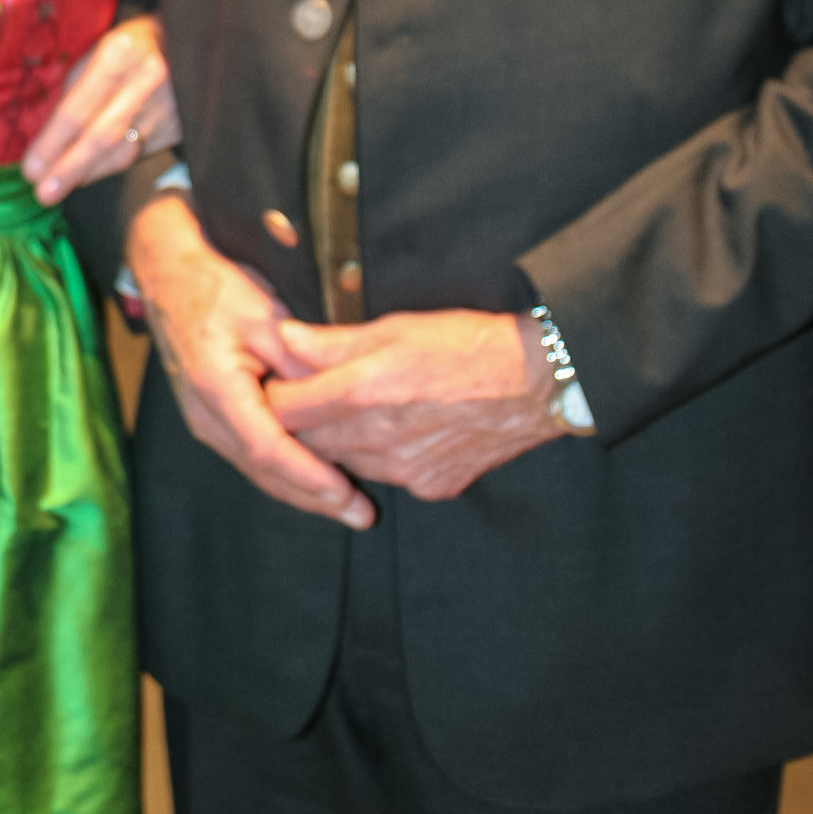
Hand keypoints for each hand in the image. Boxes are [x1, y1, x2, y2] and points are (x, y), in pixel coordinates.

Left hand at [22, 14, 180, 202]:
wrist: (191, 42)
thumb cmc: (132, 45)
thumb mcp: (101, 49)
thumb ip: (77, 89)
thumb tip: (49, 137)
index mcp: (120, 52)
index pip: (79, 107)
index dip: (52, 142)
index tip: (31, 169)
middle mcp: (147, 79)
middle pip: (101, 136)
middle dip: (68, 168)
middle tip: (43, 193)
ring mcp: (169, 105)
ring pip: (121, 153)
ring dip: (87, 173)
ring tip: (59, 188)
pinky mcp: (180, 125)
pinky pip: (139, 154)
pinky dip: (109, 165)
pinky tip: (90, 172)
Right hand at [128, 196, 374, 529]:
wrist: (170, 278)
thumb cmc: (216, 290)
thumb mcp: (265, 315)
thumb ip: (300, 360)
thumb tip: (336, 398)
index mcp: (216, 387)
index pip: (266, 447)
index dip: (307, 474)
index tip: (344, 492)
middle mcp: (206, 415)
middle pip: (263, 471)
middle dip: (313, 496)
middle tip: (360, 514)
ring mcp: (206, 421)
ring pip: (258, 470)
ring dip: (302, 492)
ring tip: (347, 506)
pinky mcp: (213, 420)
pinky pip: (252, 455)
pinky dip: (286, 472)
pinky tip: (318, 480)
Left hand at [266, 310, 562, 500]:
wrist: (537, 383)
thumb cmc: (468, 342)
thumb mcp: (397, 326)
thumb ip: (334, 341)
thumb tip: (285, 337)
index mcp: (362, 392)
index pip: (284, 409)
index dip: (275, 394)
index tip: (277, 379)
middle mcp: (377, 439)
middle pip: (308, 442)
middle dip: (300, 421)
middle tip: (306, 394)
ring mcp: (404, 470)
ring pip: (344, 462)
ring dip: (337, 440)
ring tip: (352, 408)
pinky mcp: (430, 487)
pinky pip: (386, 476)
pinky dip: (379, 456)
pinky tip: (395, 429)